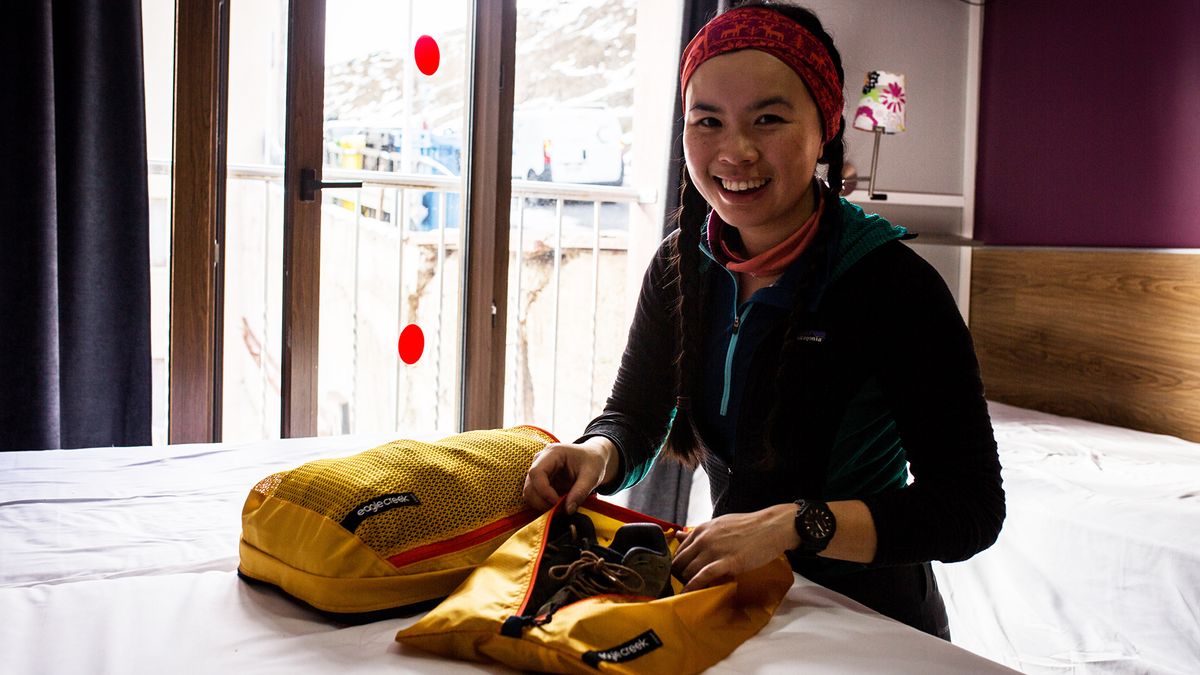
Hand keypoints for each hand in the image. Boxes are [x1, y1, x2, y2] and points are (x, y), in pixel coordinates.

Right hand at [523, 437, 617, 512]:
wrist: (593, 458)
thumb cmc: (593, 462)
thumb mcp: (592, 476)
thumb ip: (581, 492)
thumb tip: (568, 510)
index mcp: (553, 453)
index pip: (536, 473)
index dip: (544, 491)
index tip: (557, 503)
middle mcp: (540, 461)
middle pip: (529, 486)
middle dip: (542, 502)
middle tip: (560, 510)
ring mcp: (538, 472)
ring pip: (529, 493)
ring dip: (542, 505)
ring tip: (560, 508)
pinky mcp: (540, 482)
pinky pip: (535, 497)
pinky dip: (543, 505)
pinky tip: (558, 506)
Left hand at [671, 504, 797, 591]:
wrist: (771, 527)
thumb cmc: (747, 526)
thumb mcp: (718, 524)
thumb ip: (698, 532)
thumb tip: (679, 535)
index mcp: (701, 530)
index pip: (678, 551)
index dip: (675, 566)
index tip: (676, 576)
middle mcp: (704, 539)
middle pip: (679, 563)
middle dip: (676, 577)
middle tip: (680, 588)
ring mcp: (714, 550)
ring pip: (689, 571)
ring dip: (685, 584)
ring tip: (685, 593)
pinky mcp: (728, 562)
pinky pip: (704, 576)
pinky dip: (693, 586)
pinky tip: (688, 594)